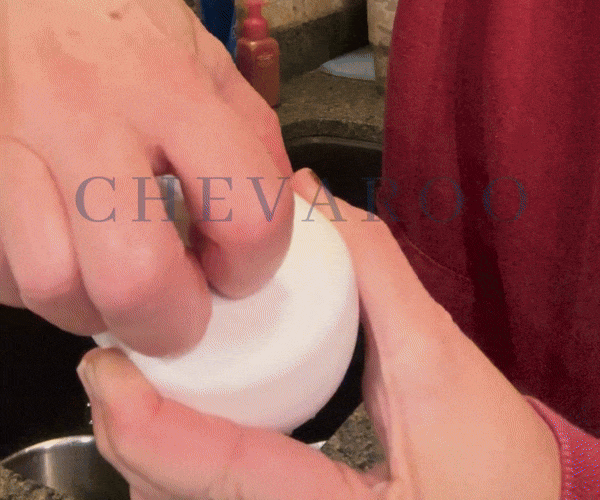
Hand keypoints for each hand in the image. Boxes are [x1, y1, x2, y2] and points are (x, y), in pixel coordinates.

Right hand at [0, 0, 292, 355]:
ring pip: (52, 287)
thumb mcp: (213, 66)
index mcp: (174, 92)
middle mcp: (90, 119)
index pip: (247, 215)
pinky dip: (43, 284)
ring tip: (118, 279)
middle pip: (135, 277)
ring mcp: (14, 145)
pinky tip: (68, 249)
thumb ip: (251, 147)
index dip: (255, 267)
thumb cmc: (124, 15)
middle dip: (171, 322)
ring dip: (98, 309)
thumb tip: (269, 228)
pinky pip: (5, 272)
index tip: (238, 269)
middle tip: (180, 308)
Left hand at [76, 169, 560, 499]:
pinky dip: (177, 459)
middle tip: (115, 364)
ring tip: (137, 381)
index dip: (152, 432)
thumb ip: (377, 273)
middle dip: (132, 436)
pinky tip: (177, 413)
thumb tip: (314, 197)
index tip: (105, 372)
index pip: (224, 478)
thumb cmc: (495, 463)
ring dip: (147, 448)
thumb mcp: (440, 359)